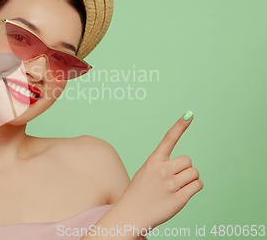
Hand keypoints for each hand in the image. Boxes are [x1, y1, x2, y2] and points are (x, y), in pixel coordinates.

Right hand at [118, 112, 203, 228]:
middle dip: (185, 168)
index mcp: (153, 161)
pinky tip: (182, 194)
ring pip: (194, 173)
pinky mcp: (179, 199)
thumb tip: (188, 165)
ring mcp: (171, 185)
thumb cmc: (139, 192)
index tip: (189, 114)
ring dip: (189, 179)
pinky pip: (197, 186)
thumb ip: (164, 166)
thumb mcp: (146, 172)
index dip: (180, 126)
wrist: (131, 214)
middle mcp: (162, 170)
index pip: (168, 139)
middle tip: (174, 178)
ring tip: (176, 187)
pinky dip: (194, 188)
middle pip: (188, 160)